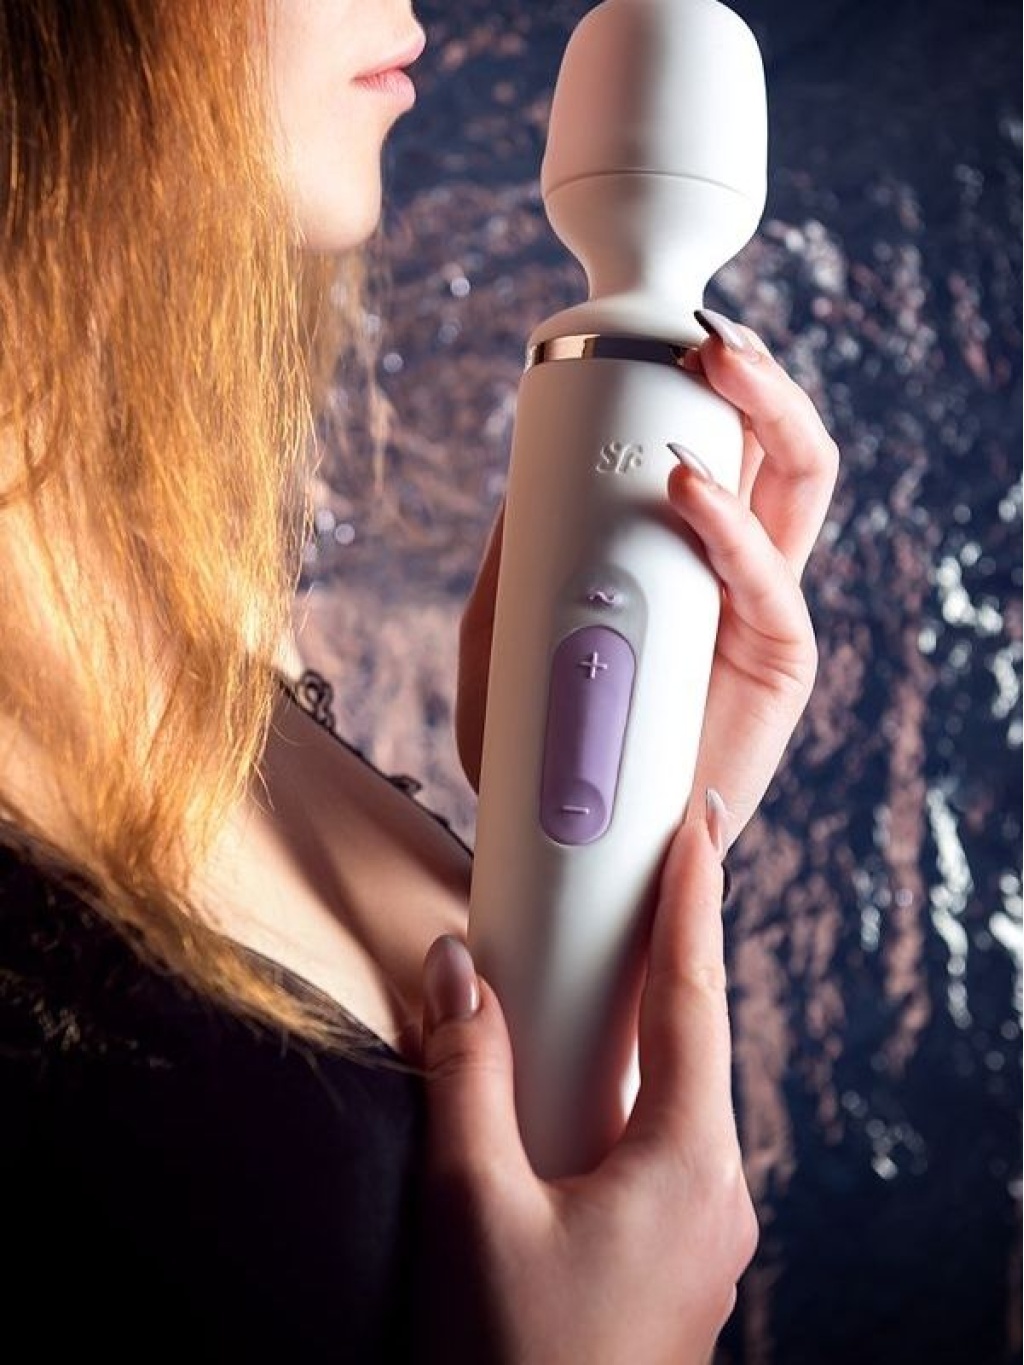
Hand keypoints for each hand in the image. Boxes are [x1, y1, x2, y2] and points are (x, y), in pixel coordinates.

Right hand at [415, 808, 756, 1363]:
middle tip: (635, 878)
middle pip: (688, 1042)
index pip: (694, 998)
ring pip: (667, 1097)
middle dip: (658, 957)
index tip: (697, 828)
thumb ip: (463, 1077)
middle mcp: (714, 1192)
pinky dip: (612, 1093)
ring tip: (586, 972)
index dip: (694, 901)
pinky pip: (650, 1145)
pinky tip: (568, 1090)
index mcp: (688, 1164)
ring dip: (627, 1031)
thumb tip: (450, 972)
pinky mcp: (668, 1259)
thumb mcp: (472, 1208)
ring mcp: (698, 1232)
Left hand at [456, 310, 838, 847]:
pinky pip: (771, 584)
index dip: (699, 388)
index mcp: (683, 553)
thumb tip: (513, 491)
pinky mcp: (777, 668)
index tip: (646, 340)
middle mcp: (734, 568)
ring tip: (717, 366)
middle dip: (750, 375)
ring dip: (771, 412)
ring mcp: (761, 611)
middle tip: (697, 333)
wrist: (581, 846)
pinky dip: (732, 529)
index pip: (715, 448)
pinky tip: (688, 494)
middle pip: (773, 446)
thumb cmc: (546, 743)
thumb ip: (513, 572)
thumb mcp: (504, 644)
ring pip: (801, 486)